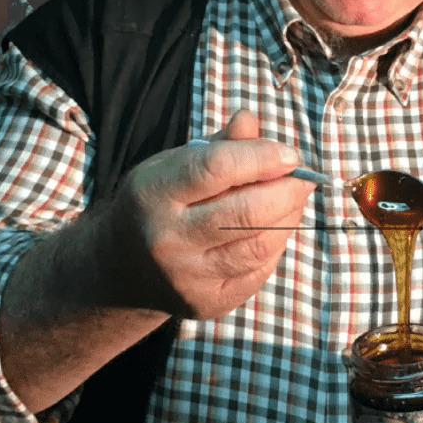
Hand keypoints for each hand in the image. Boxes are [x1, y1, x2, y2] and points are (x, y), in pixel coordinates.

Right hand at [109, 109, 315, 318]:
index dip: (263, 157)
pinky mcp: (205, 303)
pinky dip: (274, 246)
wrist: (120, 265)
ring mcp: (186, 277)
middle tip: (302, 179)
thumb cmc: (159, 201)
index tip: (290, 154)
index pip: (217, 168)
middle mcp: (166, 238)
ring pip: (259, 245)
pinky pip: (258, 271)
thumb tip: (251, 120)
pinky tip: (271, 230)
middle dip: (288, 192)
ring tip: (290, 201)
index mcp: (153, 192)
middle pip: (247, 213)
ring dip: (287, 219)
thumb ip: (218, 145)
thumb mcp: (174, 165)